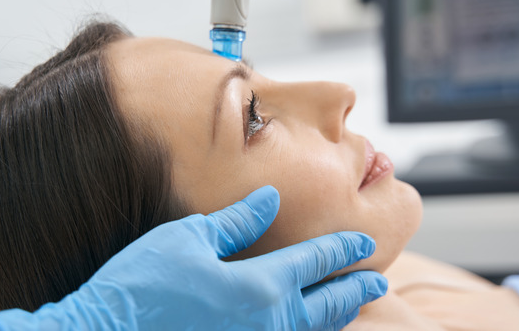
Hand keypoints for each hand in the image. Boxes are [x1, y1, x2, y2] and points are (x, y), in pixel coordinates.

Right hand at [0, 185, 387, 330]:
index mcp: (259, 286)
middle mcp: (267, 323)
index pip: (315, 262)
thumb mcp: (188, 238)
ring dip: (335, 317)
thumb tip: (270, 199)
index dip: (343, 249)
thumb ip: (237, 220)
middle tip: (377, 281)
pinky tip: (303, 327)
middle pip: (326, 306)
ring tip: (352, 305)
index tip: (364, 242)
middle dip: (354, 290)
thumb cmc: (141, 285)